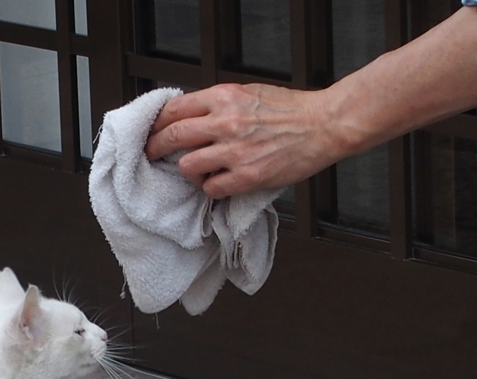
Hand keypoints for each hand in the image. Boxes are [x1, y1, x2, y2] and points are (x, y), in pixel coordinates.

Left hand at [144, 83, 345, 198]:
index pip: (174, 109)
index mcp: (225, 97)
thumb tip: (189, 117)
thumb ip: (218, 103)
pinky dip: (211, 188)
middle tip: (152, 155)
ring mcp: (235, 150)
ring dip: (189, 171)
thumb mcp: (249, 93)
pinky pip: (211, 188)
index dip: (157, 123)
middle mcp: (226, 121)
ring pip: (187, 166)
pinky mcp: (247, 176)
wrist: (325, 125)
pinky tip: (221, 182)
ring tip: (200, 171)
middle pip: (173, 136)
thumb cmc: (290, 109)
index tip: (151, 132)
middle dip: (156, 148)